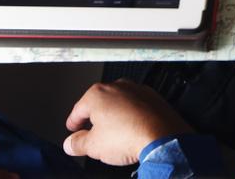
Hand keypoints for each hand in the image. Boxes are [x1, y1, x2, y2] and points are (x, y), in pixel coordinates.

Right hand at [64, 79, 193, 165]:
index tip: (73, 129)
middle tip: (93, 134)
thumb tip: (71, 143)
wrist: (163, 136)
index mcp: (98, 94)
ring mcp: (137, 90)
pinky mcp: (153, 97)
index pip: (78, 109)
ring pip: (119, 103)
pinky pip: (137, 106)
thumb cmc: (130, 136)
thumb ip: (77, 143)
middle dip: (95, 119)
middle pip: (100, 104)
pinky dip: (132, 115)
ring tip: (114, 134)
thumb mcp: (93, 146)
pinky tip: (132, 129)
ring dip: (115, 116)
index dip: (73, 122)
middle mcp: (118, 87)